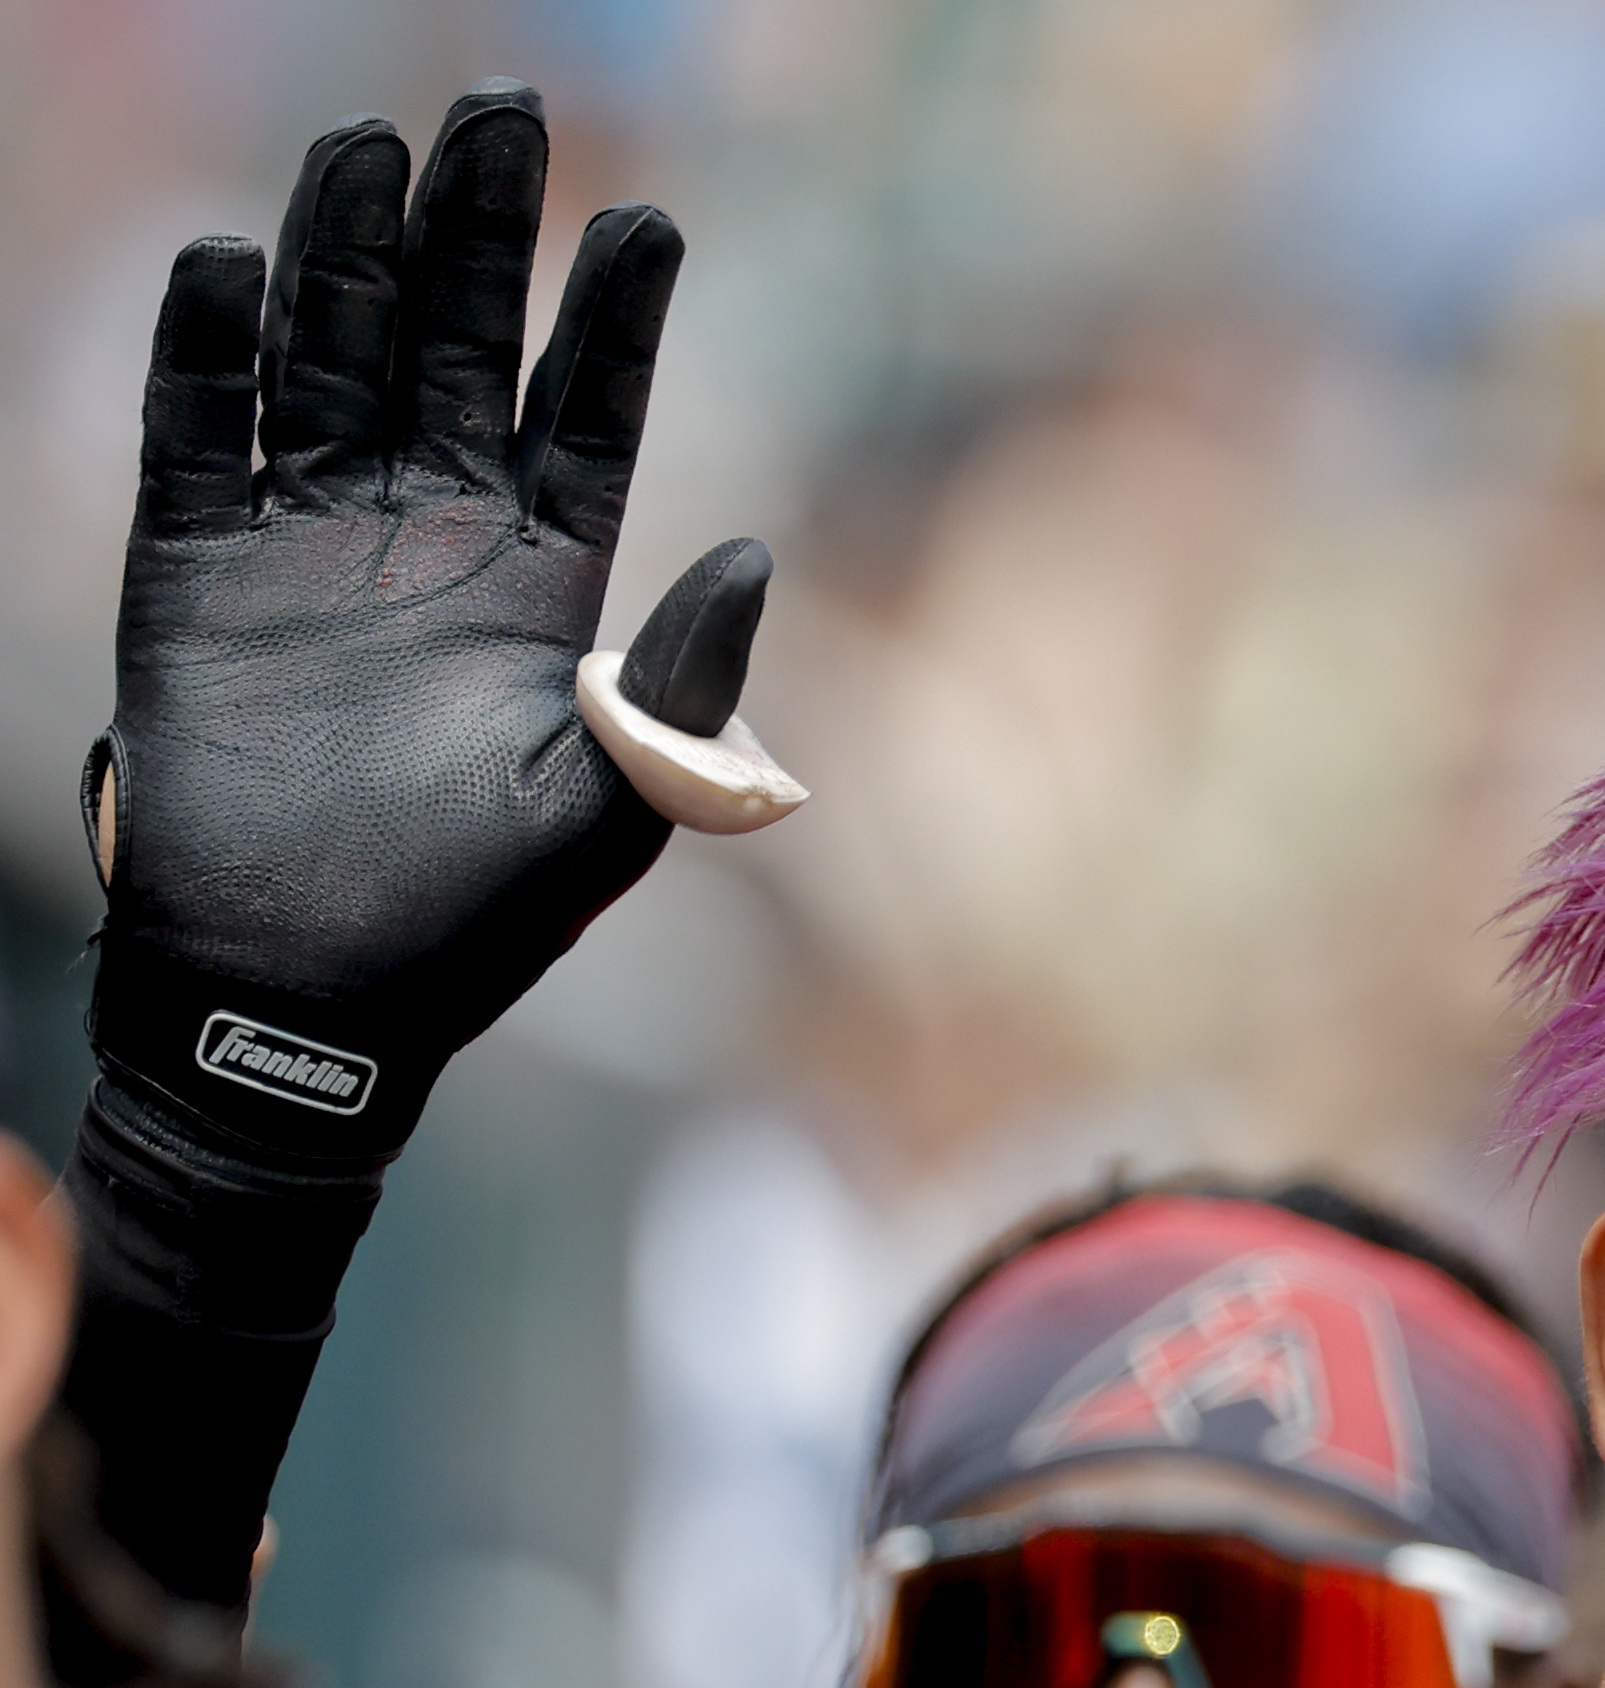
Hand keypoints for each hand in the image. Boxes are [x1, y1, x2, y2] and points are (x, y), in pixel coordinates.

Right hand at [85, 84, 769, 1168]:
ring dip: (343, 251)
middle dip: (477, 231)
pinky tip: (227, 267)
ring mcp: (306, 542)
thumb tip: (749, 550)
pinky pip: (198, 435)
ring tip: (364, 143)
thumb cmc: (472, 925)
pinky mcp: (194, 567)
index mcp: (541, 580)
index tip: (650, 222)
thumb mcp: (606, 814)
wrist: (312, 1003)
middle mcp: (427, 534)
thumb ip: (679, 697)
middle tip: (500, 108)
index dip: (612, 320)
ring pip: (327, 357)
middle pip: (454, 342)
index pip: (586, 413)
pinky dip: (206, 353)